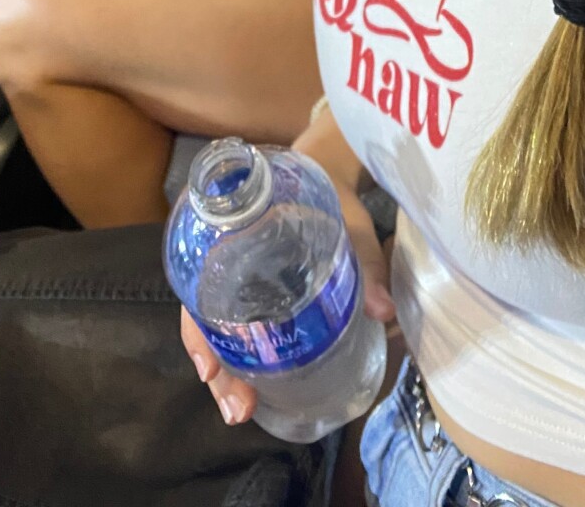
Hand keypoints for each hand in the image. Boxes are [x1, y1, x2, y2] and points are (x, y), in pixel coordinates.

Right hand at [181, 136, 393, 426]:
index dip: (200, 332)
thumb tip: (384, 312)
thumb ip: (366, 263)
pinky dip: (242, 358)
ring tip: (242, 410)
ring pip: (217, 330)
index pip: (201, 285)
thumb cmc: (329, 195)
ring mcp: (236, 278)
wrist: (327, 173)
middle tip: (237, 409)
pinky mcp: (254, 292)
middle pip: (205, 319)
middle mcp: (223, 258)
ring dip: (227, 371)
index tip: (209, 369)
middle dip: (217, 368)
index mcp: (232, 232)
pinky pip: (238, 327)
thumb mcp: (348, 224)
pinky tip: (254, 387)